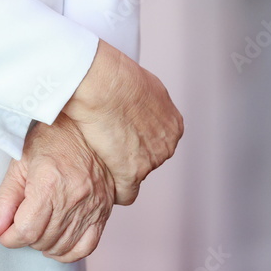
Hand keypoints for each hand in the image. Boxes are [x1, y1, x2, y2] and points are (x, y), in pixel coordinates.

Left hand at [0, 114, 115, 262]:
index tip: (4, 232)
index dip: (9, 237)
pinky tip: (57, 241)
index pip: (26, 230)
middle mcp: (74, 197)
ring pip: (62, 246)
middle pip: (43, 240)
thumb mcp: (18, 165)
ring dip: (44, 244)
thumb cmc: (50, 141)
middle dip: (25, 237)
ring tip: (38, 228)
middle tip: (20, 221)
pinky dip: (68, 251)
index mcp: (49, 183)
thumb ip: (4, 201)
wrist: (85, 128)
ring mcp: (93, 206)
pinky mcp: (104, 211)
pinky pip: (86, 246)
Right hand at [62, 41, 182, 205]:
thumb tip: (134, 105)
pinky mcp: (132, 173)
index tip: (121, 136)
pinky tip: (102, 179)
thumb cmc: (114, 77)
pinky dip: (114, 190)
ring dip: (117, 168)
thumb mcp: (141, 86)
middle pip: (148, 161)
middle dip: (129, 155)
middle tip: (107, 144)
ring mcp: (152, 161)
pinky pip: (125, 193)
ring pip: (134, 175)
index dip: (135, 140)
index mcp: (172, 123)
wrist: (103, 84)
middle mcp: (166, 143)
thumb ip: (144, 104)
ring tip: (98, 150)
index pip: (156, 142)